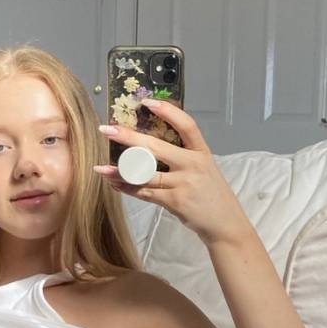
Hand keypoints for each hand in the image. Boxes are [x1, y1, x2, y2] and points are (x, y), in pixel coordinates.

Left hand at [94, 100, 252, 248]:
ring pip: (145, 173)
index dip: (168, 111)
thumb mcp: (205, 169)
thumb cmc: (212, 196)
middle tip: (107, 130)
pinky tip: (115, 184)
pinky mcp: (175, 201)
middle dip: (128, 137)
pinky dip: (128, 189)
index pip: (187, 125)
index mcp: (201, 152)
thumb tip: (153, 147)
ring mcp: (183, 183)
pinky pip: (145, 193)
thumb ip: (184, 157)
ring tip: (101, 169)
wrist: (225, 225)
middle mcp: (193, 164)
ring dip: (120, 171)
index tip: (147, 102)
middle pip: (156, 147)